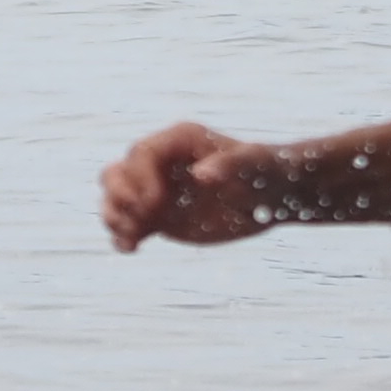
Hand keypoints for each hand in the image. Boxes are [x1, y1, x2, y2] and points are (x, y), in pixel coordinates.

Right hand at [105, 122, 276, 250]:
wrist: (275, 197)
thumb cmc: (266, 171)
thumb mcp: (254, 165)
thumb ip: (229, 165)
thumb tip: (201, 175)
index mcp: (179, 141)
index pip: (141, 153)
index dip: (140, 177)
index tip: (156, 201)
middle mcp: (160, 163)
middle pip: (117, 172)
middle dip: (119, 194)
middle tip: (142, 216)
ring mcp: (156, 190)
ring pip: (114, 197)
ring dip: (114, 217)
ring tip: (132, 237)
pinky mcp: (158, 216)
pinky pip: (129, 224)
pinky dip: (123, 236)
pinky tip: (131, 249)